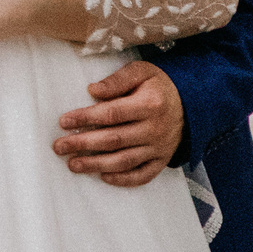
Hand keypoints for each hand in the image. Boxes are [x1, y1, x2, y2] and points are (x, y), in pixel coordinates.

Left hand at [52, 60, 183, 186]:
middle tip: (60, 146)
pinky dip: (123, 179)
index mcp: (150, 104)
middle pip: (114, 140)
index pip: (112, 114)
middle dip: (83, 144)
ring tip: (73, 164)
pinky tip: (103, 177)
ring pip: (124, 160)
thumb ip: (117, 80)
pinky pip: (143, 175)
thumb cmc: (159, 86)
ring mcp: (159, 147)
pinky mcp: (162, 160)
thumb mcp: (142, 72)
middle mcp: (155, 129)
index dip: (86, 118)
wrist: (192, 103)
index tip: (64, 122)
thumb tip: (93, 90)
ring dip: (96, 164)